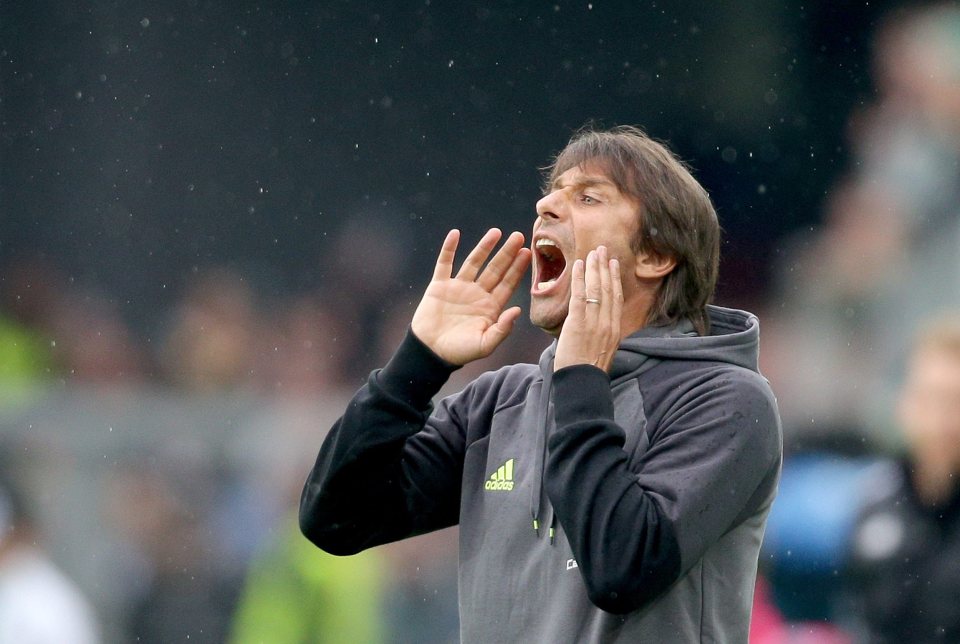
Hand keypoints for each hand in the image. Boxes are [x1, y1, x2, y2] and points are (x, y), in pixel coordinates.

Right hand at [411, 228, 531, 364]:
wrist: (430, 352)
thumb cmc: (459, 352)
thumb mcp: (485, 345)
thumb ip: (502, 329)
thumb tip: (517, 310)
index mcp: (490, 307)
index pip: (507, 283)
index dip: (517, 269)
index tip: (527, 253)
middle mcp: (477, 294)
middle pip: (495, 269)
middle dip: (507, 253)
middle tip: (519, 236)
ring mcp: (458, 287)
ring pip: (473, 262)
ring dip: (484, 247)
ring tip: (496, 232)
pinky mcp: (439, 286)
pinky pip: (444, 263)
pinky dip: (448, 248)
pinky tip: (455, 234)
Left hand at [554, 245, 622, 371]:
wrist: (583, 383)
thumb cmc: (588, 371)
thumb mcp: (603, 349)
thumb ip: (602, 333)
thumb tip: (596, 322)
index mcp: (614, 329)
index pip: (616, 298)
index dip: (615, 279)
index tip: (613, 264)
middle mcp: (607, 322)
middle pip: (608, 288)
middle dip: (605, 267)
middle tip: (602, 250)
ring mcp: (594, 322)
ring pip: (596, 288)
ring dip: (594, 268)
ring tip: (592, 252)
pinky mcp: (579, 323)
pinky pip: (579, 296)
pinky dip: (579, 278)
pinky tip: (578, 265)